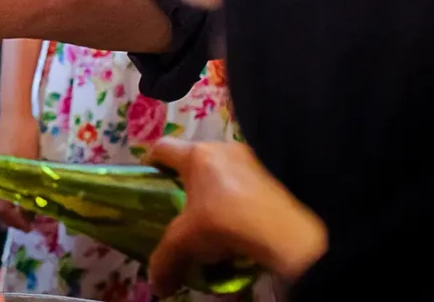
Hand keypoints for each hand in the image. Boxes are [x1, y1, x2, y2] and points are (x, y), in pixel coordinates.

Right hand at [0, 114, 39, 231]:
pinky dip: (5, 198)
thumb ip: (30, 187)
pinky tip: (17, 199)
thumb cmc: (24, 137)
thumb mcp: (31, 164)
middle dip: (9, 219)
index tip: (29, 227)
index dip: (15, 221)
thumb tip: (34, 211)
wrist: (15, 112)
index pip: (1, 210)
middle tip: (27, 224)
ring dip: (7, 210)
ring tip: (23, 214)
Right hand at [149, 141, 326, 293]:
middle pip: (192, 159)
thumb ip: (165, 260)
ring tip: (208, 222)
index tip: (146, 183)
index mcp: (197, 155)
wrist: (286, 236)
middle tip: (177, 207)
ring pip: (219, 171)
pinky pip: (241, 183)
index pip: (162, 148)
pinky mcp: (270, 177)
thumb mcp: (187, 242)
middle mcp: (222, 149)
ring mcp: (250, 161)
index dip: (149, 163)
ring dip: (210, 192)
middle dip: (183, 183)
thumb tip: (157, 286)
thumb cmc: (227, 224)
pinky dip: (232, 200)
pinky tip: (234, 227)